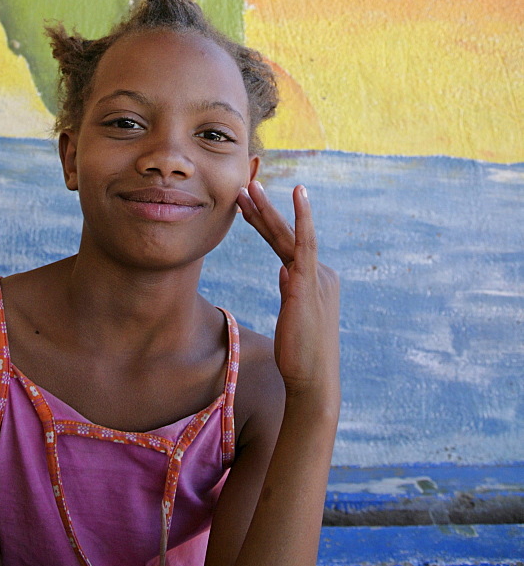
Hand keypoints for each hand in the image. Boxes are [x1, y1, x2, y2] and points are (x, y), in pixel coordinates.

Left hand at [236, 182, 339, 410]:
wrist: (312, 381)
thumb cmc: (300, 355)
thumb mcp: (292, 317)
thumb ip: (290, 291)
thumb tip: (284, 272)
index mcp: (315, 281)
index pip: (286, 245)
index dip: (265, 224)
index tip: (247, 207)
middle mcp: (320, 274)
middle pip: (287, 236)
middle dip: (265, 210)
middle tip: (246, 185)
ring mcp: (316, 277)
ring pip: (289, 236)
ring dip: (268, 211)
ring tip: (249, 188)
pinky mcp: (310, 283)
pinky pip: (305, 244)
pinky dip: (302, 218)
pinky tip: (298, 195)